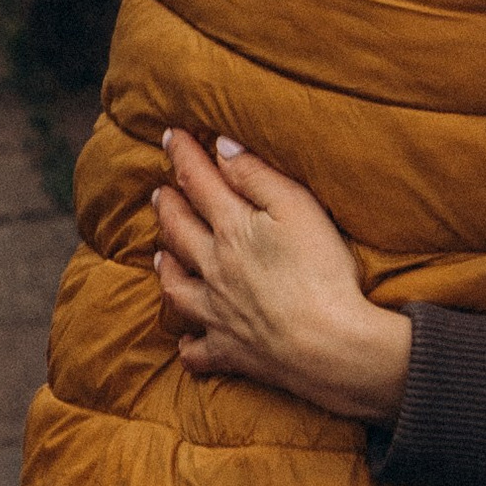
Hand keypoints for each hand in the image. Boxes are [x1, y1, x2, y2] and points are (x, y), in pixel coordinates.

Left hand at [150, 129, 412, 425]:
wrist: (327, 345)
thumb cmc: (320, 271)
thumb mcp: (297, 208)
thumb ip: (257, 176)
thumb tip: (221, 147)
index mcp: (232, 229)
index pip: (200, 183)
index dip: (184, 156)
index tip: (170, 135)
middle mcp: (214, 268)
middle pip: (180, 231)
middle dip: (168, 206)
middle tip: (159, 191)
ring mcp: (217, 312)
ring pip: (178, 286)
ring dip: (166, 266)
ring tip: (159, 254)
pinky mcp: (231, 350)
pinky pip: (199, 351)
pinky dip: (189, 345)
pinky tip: (187, 339)